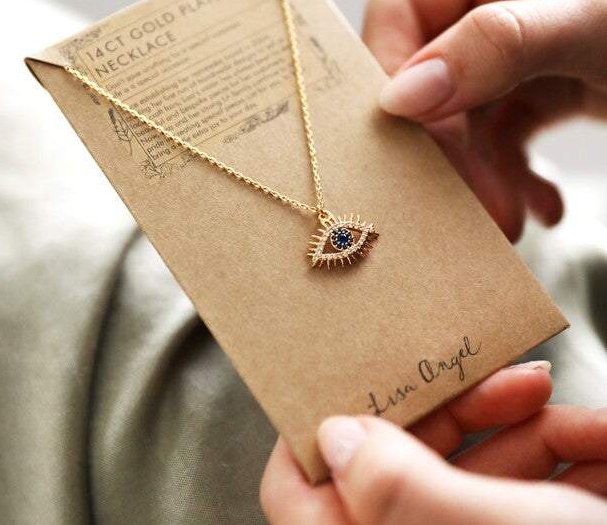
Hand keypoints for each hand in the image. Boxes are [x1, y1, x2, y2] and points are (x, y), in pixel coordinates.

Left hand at [260, 362, 606, 523]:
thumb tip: (334, 435)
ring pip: (470, 466)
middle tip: (506, 377)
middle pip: (401, 462)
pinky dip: (563, 451)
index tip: (353, 380)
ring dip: (527, 425)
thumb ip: (402, 490)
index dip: (311, 438)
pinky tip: (599, 440)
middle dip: (459, 408)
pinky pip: (523, 483)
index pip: (299, 499)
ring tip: (576, 413)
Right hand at [363, 0, 606, 240]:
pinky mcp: (534, 93)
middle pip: (427, 77)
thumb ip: (498, 46)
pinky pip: (497, 140)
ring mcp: (510, 52)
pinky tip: (538, 205)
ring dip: (481, 176)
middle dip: (447, 147)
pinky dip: (511, 178)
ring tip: (511, 218)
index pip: (401, 9)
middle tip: (475, 204)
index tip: (405, 137)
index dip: (392, 72)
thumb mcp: (601, 19)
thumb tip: (402, 97)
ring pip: (458, 121)